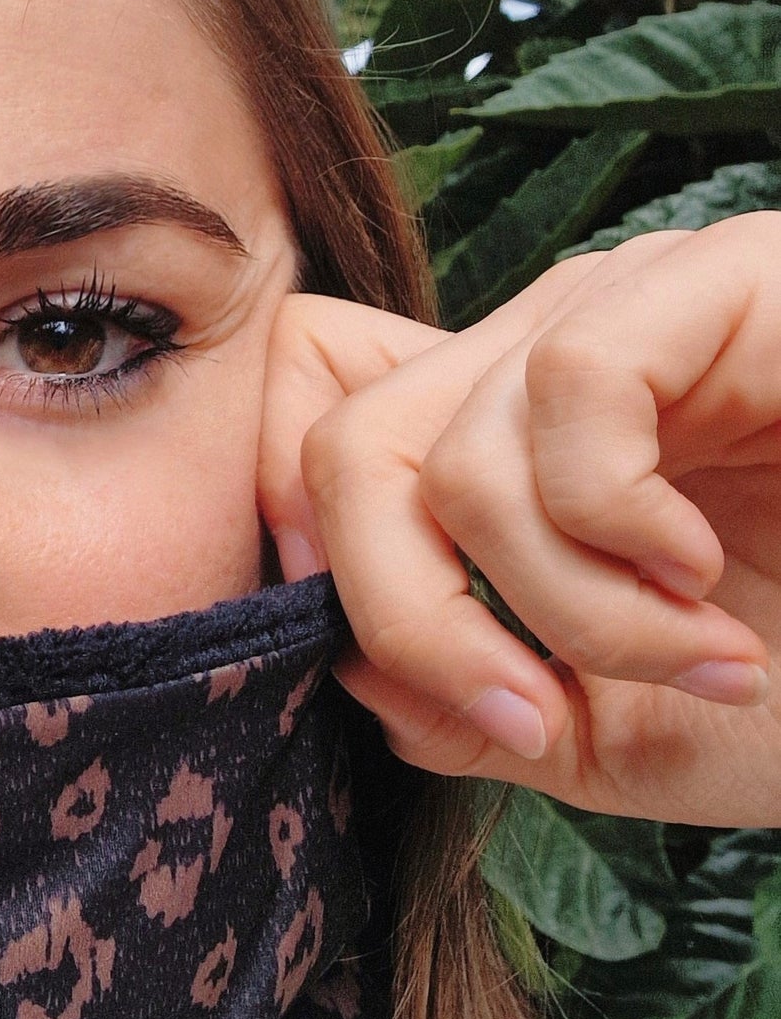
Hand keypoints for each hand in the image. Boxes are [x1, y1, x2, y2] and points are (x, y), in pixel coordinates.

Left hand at [257, 215, 780, 826]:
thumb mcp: (623, 733)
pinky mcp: (707, 285)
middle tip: (531, 718)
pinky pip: (569, 403)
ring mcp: (620, 313)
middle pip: (339, 452)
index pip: (316, 436)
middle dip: (409, 618)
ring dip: (569, 613)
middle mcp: (541, 361)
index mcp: (508, 446)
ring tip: (699, 655)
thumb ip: (476, 705)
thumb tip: (346, 666)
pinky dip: (623, 535)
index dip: (308, 554)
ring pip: (451, 459)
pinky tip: (710, 570)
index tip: (421, 686)